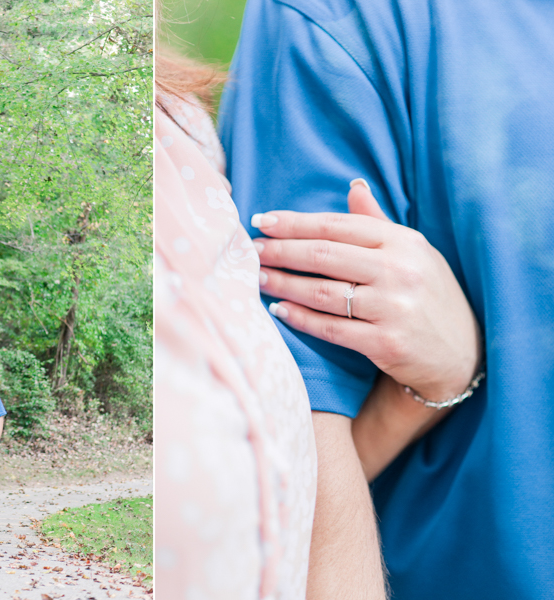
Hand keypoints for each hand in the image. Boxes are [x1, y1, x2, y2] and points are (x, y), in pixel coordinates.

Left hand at [253, 179, 481, 400]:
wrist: (462, 354)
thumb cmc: (429, 295)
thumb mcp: (413, 252)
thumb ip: (378, 222)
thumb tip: (353, 187)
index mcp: (403, 242)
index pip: (337, 226)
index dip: (294, 223)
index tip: (261, 221)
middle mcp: (400, 270)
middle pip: (324, 255)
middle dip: (281, 250)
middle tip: (251, 249)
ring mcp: (394, 307)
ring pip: (323, 291)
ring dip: (283, 283)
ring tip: (258, 276)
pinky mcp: (387, 342)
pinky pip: (331, 328)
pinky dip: (301, 318)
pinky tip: (279, 309)